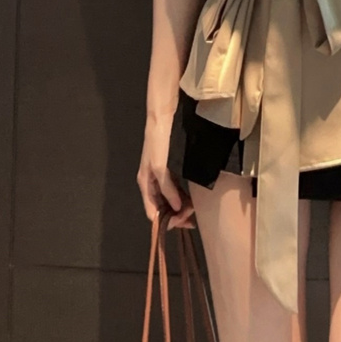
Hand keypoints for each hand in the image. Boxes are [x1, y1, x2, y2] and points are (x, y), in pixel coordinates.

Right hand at [137, 116, 195, 230]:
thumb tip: (176, 209)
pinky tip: (192, 199)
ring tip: (194, 209)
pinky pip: (174, 189)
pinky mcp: (168, 170)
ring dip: (180, 207)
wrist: (162, 119)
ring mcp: (160, 177)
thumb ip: (167, 189)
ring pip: (169, 200)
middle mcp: (151, 183)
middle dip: (175, 215)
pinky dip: (182, 197)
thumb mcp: (161, 167)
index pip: (152, 213)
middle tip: (193, 217)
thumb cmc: (158, 143)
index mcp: (145, 185)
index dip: (166, 222)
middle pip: (161, 208)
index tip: (183, 221)